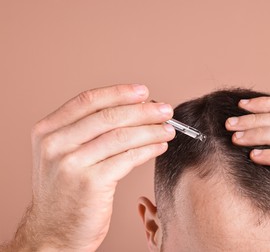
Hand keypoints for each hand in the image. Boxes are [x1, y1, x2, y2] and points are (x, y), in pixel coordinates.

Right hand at [6, 84, 174, 250]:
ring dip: (151, 131)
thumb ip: (86, 131)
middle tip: (165, 110)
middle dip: (143, 111)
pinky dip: (148, 150)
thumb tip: (132, 109)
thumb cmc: (65, 192)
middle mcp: (55, 144)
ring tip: (168, 129)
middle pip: (109, 116)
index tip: (143, 92)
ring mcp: (72, 164)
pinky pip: (128, 158)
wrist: (53, 232)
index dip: (119, 93)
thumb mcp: (63, 155)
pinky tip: (159, 147)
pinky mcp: (91, 183)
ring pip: (121, 136)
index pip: (88, 101)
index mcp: (47, 131)